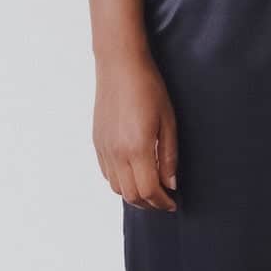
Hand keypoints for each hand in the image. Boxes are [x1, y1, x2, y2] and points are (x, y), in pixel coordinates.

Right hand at [94, 52, 178, 210]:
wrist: (119, 66)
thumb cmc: (148, 88)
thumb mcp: (168, 121)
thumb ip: (169, 156)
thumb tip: (170, 184)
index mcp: (137, 148)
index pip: (148, 190)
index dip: (162, 202)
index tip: (173, 202)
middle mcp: (117, 153)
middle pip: (131, 195)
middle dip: (149, 203)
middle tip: (164, 200)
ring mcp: (104, 148)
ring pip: (116, 187)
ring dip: (134, 195)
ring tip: (150, 189)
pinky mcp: (97, 142)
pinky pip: (107, 173)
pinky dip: (120, 182)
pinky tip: (133, 174)